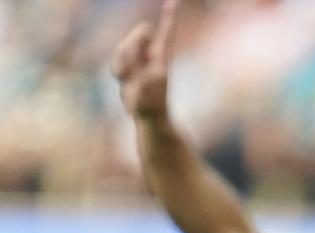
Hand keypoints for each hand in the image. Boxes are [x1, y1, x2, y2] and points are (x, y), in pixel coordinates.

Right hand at [112, 0, 177, 121]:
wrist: (149, 116)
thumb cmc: (153, 103)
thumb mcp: (148, 85)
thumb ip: (136, 66)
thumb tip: (127, 56)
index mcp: (162, 57)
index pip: (165, 33)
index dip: (169, 17)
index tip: (174, 2)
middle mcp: (150, 55)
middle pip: (135, 38)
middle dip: (130, 47)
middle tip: (134, 67)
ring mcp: (138, 60)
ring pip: (121, 51)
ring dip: (122, 65)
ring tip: (130, 80)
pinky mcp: (127, 67)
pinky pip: (116, 63)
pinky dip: (119, 71)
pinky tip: (126, 84)